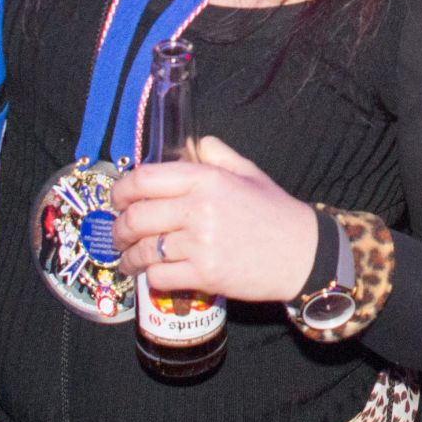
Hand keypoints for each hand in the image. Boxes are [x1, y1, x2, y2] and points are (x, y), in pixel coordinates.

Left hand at [110, 136, 319, 301]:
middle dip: (119, 229)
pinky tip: (152, 275)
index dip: (122, 190)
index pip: (145, 179)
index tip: (117, 199)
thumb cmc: (276, 213)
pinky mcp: (205, 274)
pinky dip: (150, 278)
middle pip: (136, 217)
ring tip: (129, 259)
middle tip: (119, 234)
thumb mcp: (249, 172)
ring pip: (144, 250)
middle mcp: (200, 209)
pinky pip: (159, 276)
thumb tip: (192, 143)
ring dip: (129, 257)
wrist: (304, 254)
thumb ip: (217, 154)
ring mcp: (201, 244)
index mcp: (207, 179)